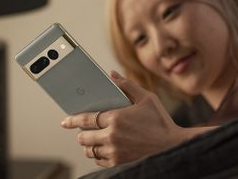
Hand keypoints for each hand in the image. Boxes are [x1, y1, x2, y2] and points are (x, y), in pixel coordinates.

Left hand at [61, 71, 184, 166]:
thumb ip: (127, 85)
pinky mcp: (119, 162)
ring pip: (89, 150)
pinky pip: (99, 160)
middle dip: (80, 133)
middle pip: (83, 137)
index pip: (86, 119)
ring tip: (93, 139)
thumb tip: (112, 74)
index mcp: (117, 118)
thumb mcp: (146, 98)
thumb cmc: (161, 121)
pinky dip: (97, 155)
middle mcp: (112, 136)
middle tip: (83, 130)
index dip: (72, 120)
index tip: (65, 121)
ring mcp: (115, 151)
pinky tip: (103, 148)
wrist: (172, 145)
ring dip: (88, 145)